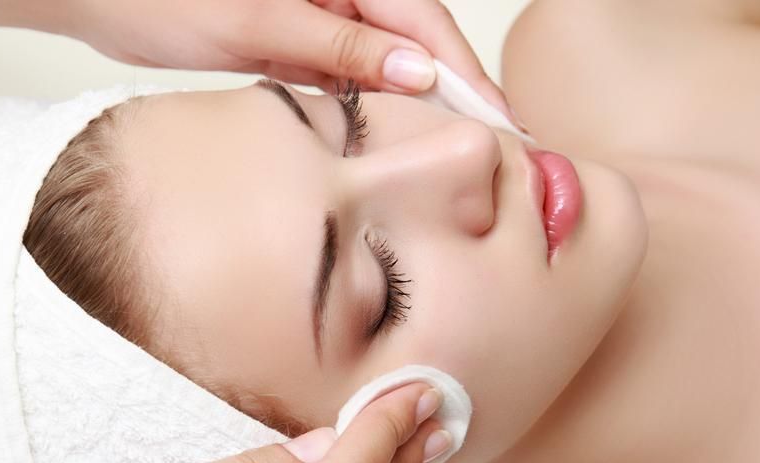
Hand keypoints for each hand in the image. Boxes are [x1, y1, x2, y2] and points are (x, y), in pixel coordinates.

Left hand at [35, 0, 520, 126]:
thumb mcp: (260, 22)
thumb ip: (341, 47)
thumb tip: (418, 74)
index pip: (424, 21)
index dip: (466, 74)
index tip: (500, 120)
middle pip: (413, 42)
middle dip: (451, 94)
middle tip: (493, 145)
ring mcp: (317, 14)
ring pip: (382, 62)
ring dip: (413, 105)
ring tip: (449, 150)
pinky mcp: (294, 40)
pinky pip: (345, 74)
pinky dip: (367, 106)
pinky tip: (387, 138)